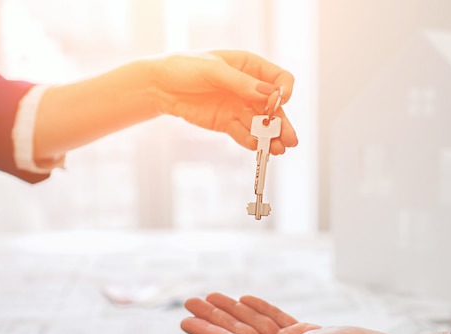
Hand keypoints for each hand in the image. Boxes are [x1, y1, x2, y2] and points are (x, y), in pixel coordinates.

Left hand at [152, 50, 297, 154]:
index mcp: (251, 67)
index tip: (278, 101)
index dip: (283, 91)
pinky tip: (257, 148)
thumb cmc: (185, 67)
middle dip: (282, 123)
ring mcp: (239, 107)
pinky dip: (251, 142)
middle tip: (290, 140)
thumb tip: (269, 94)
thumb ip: (241, 83)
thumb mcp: (214, 70)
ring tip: (277, 150)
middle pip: (274, 107)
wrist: (160, 86)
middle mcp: (249, 88)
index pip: (279, 80)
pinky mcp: (227, 123)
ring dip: (271, 137)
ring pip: (261, 124)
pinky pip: (244, 134)